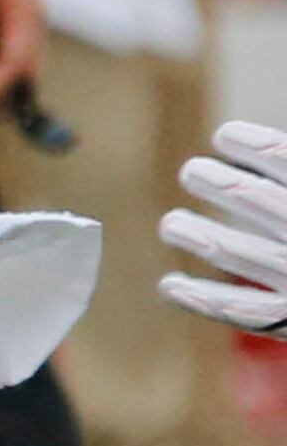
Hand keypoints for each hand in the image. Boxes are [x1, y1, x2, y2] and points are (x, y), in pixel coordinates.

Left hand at [164, 119, 286, 331]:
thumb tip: (264, 151)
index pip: (283, 158)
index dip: (250, 144)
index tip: (225, 135)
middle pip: (253, 199)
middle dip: (215, 182)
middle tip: (192, 172)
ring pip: (235, 251)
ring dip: (195, 235)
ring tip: (172, 225)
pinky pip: (237, 309)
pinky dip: (198, 297)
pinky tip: (170, 285)